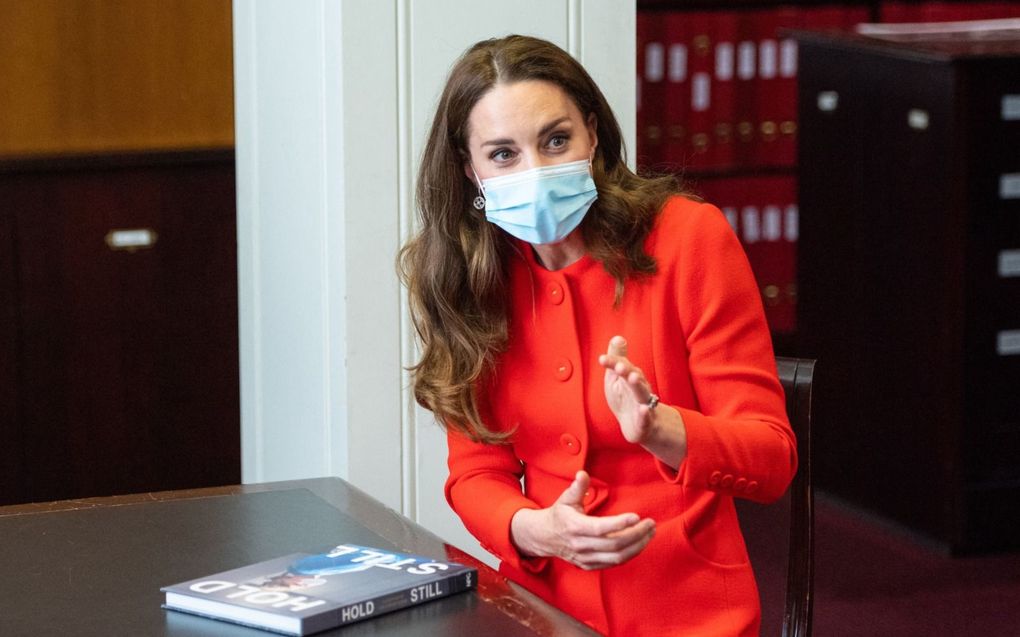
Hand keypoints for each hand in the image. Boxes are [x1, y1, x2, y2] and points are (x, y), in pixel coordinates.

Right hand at [510, 471, 654, 569]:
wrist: (544, 538)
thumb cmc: (559, 515)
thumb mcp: (565, 499)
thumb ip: (576, 487)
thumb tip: (582, 474)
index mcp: (574, 527)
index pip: (600, 528)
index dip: (620, 524)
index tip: (637, 516)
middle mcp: (580, 545)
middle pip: (614, 544)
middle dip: (636, 534)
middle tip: (650, 523)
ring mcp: (586, 558)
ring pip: (617, 557)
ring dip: (637, 546)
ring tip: (650, 533)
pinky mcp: (590, 565)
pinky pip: (614, 563)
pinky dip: (630, 554)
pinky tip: (639, 543)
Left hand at [598, 335, 687, 467]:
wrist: (638, 426)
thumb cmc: (625, 398)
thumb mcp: (617, 378)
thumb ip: (617, 359)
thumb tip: (617, 337)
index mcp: (630, 377)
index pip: (621, 366)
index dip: (613, 362)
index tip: (601, 359)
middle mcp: (638, 388)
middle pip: (634, 376)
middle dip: (627, 370)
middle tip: (619, 366)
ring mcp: (643, 404)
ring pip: (642, 393)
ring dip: (638, 385)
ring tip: (633, 377)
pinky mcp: (644, 421)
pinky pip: (646, 417)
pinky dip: (645, 414)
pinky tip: (644, 410)